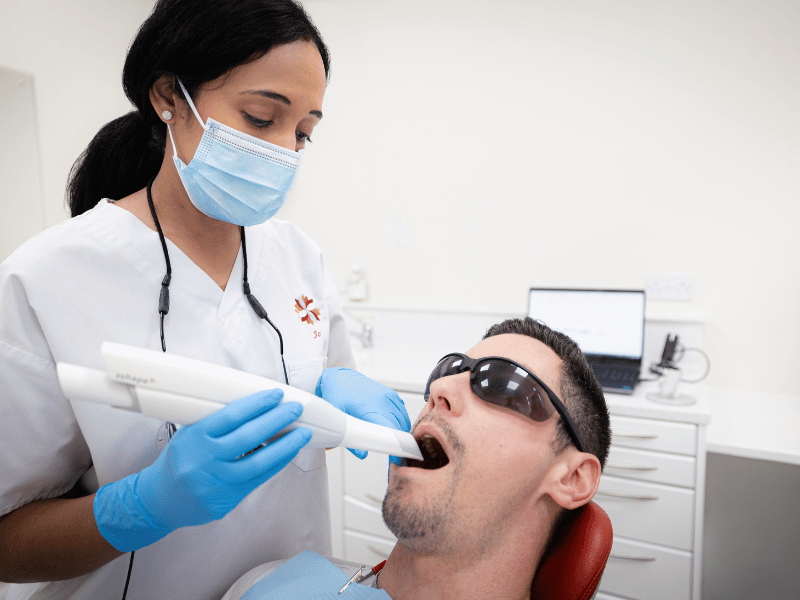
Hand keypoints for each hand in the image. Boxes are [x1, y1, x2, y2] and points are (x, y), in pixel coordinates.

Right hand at [94, 389, 309, 551]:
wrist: (160, 500)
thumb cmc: (180, 461)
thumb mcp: (190, 434)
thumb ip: (217, 423)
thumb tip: (255, 407)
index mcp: (195, 438)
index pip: (232, 415)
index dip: (258, 403)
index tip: (276, 395)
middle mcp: (205, 460)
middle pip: (249, 436)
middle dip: (277, 419)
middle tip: (294, 409)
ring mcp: (216, 483)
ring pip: (259, 462)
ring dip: (285, 446)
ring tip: (301, 433)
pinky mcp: (226, 500)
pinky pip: (257, 480)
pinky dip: (276, 464)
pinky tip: (287, 453)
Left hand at [315, 368, 410, 458]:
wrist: (341, 377)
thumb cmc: (337, 396)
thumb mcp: (337, 417)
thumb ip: (347, 437)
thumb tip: (361, 454)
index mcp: (368, 408)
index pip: (389, 429)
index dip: (395, 444)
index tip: (396, 454)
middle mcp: (382, 401)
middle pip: (398, 427)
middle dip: (397, 442)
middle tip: (388, 451)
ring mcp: (388, 397)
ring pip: (403, 420)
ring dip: (400, 432)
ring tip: (389, 440)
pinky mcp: (392, 395)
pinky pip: (403, 412)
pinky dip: (401, 421)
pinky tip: (392, 426)